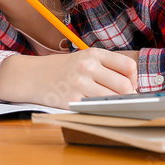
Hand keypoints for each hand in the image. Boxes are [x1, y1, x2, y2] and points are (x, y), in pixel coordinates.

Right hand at [0, 49, 138, 108]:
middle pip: (125, 85)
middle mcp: (87, 66)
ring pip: (114, 99)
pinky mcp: (72, 100)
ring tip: (108, 103)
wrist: (29, 76)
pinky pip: (97, 108)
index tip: (130, 85)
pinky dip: (101, 110)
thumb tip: (133, 89)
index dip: (134, 78)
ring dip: (116, 104)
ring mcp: (79, 84)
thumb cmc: (60, 69)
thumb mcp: (82, 59)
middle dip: (128, 95)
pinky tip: (94, 107)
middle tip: (121, 99)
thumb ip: (106, 68)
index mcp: (93, 54)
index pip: (128, 66)